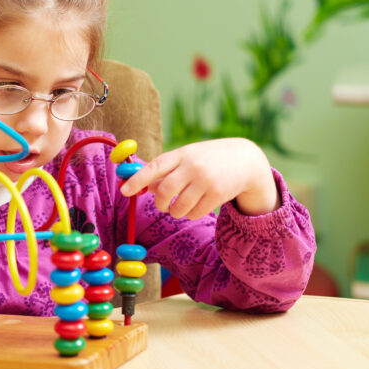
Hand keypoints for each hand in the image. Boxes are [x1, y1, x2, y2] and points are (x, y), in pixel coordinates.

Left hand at [119, 138, 278, 218]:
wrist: (244, 160)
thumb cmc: (208, 159)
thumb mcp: (187, 158)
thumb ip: (167, 171)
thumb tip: (147, 187)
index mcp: (181, 154)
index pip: (154, 167)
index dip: (137, 180)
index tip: (124, 191)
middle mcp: (193, 166)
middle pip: (165, 191)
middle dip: (160, 203)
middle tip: (163, 205)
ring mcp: (206, 181)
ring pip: (179, 207)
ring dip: (175, 212)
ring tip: (180, 206)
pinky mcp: (218, 195)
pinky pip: (194, 213)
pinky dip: (190, 214)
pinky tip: (195, 206)